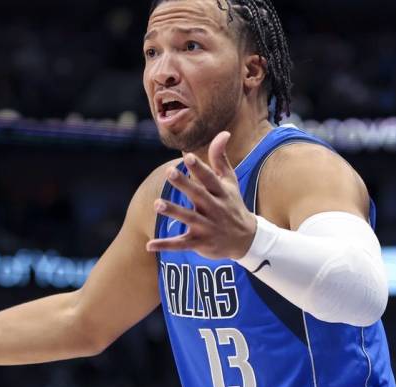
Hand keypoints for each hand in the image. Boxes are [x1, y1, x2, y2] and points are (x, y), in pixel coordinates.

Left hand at [146, 131, 256, 258]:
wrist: (246, 239)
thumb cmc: (232, 204)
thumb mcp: (230, 182)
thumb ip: (221, 159)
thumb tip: (223, 132)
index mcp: (221, 193)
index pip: (210, 178)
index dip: (199, 168)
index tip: (188, 156)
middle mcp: (214, 208)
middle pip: (198, 195)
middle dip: (184, 184)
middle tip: (169, 172)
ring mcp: (207, 226)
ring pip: (189, 218)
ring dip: (173, 211)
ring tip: (156, 204)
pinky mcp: (200, 242)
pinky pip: (181, 244)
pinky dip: (166, 245)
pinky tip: (149, 245)